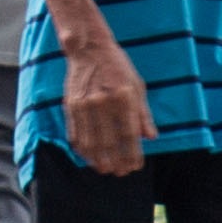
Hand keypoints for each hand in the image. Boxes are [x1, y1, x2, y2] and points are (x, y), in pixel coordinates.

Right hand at [63, 35, 153, 178]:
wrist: (89, 49)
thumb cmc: (118, 67)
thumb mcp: (137, 86)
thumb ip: (143, 114)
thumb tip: (151, 138)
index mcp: (123, 96)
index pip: (129, 133)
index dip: (132, 153)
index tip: (135, 166)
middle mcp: (102, 101)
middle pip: (109, 141)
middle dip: (116, 161)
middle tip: (120, 173)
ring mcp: (84, 104)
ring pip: (90, 141)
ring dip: (98, 159)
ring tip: (105, 169)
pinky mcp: (71, 105)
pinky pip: (75, 133)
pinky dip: (82, 148)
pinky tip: (89, 157)